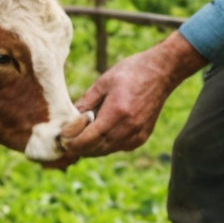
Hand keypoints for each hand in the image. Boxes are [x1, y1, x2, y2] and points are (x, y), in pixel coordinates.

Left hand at [61, 33, 206, 157]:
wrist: (161, 72)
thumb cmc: (131, 72)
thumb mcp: (103, 83)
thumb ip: (86, 102)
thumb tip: (70, 118)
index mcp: (117, 113)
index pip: (89, 138)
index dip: (73, 142)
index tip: (62, 139)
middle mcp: (128, 128)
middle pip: (96, 149)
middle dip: (79, 147)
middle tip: (66, 142)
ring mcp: (137, 135)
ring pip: (107, 150)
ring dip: (92, 148)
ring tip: (78, 139)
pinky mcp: (142, 137)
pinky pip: (118, 147)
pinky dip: (106, 144)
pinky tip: (99, 135)